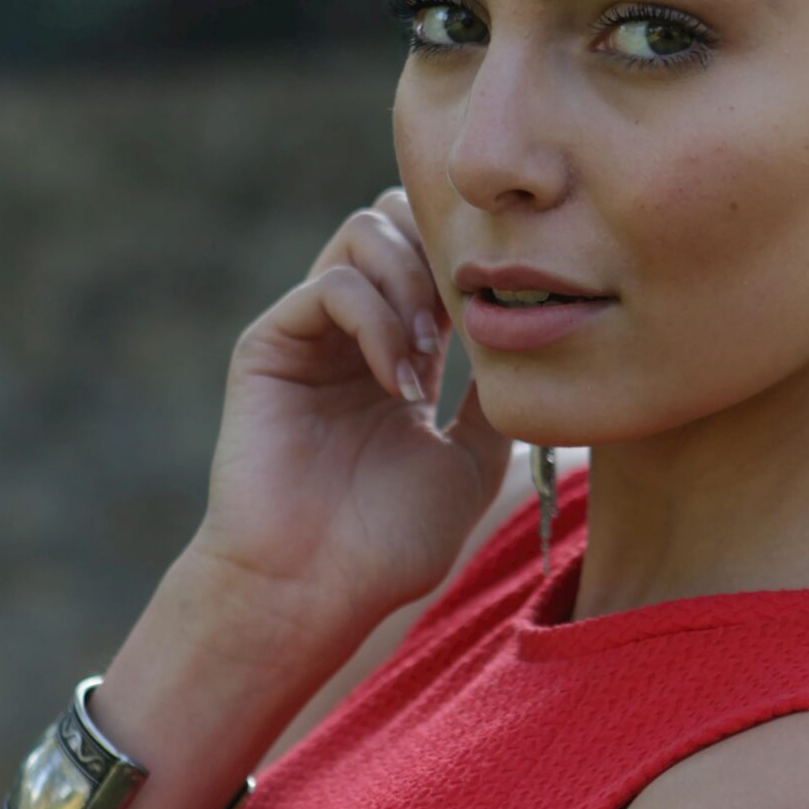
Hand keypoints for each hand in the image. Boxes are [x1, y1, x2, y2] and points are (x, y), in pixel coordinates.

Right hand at [192, 185, 514, 634]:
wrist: (312, 591)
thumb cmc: (386, 544)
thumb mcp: (471, 461)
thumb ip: (493, 396)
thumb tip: (538, 340)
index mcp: (398, 350)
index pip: (434, 253)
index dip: (477, 265)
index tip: (508, 319)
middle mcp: (350, 329)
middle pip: (398, 217)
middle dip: (443, 254)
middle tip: (466, 326)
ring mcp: (308, 332)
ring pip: (366, 232)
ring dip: (414, 282)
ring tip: (431, 358)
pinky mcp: (270, 344)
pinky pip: (333, 285)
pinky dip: (379, 319)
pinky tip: (399, 380)